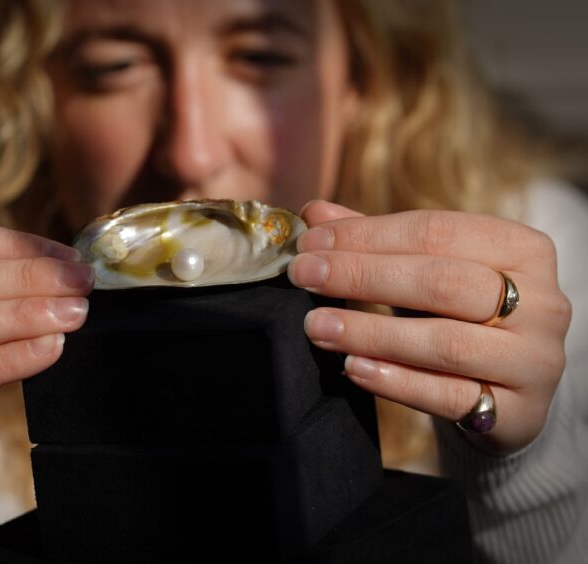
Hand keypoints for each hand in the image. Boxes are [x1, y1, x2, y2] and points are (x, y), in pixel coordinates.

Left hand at [287, 201, 571, 454]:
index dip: (367, 235)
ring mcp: (535, 360)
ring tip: (316, 325)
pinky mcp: (521, 413)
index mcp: (521, 248)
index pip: (435, 231)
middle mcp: (542, 302)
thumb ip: (376, 241)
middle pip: (442, 282)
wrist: (509, 393)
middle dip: (363, 276)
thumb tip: (313, 214)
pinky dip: (396, 382)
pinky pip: (450, 396)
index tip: (310, 242)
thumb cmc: (459, 317)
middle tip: (304, 276)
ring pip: (445, 342)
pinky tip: (352, 368)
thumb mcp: (426, 270)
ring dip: (370, 332)